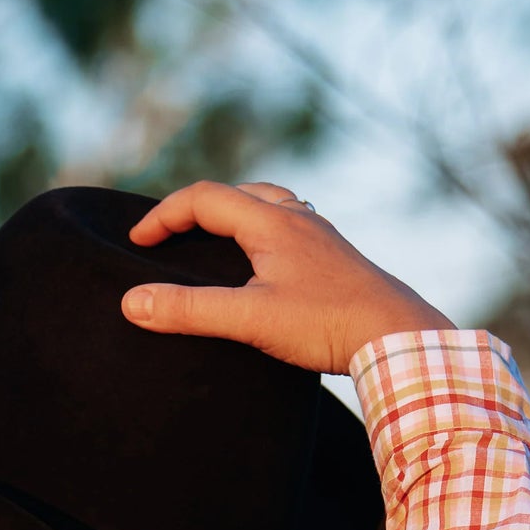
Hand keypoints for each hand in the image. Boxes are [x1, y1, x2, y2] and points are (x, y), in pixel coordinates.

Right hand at [122, 180, 453, 375]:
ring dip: (233, 213)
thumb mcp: (249, 319)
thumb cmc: (327, 324)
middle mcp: (297, 218)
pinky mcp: (336, 259)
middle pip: (236, 193)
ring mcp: (320, 236)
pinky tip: (265, 263)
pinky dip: (263, 232)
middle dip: (195, 209)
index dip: (163, 216)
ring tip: (213, 238)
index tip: (137, 242)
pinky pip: (290, 227)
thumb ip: (190, 311)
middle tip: (169, 236)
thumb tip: (131, 302)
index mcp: (270, 222)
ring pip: (268, 204)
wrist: (398, 336)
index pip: (203, 198)